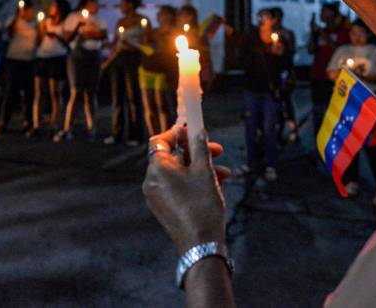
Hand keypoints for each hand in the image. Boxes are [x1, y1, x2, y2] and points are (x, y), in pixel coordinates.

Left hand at [143, 127, 230, 253]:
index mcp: (157, 169)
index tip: (193, 132)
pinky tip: (216, 185)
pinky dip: (193, 182)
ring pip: (178, 173)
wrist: (200, 244)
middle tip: (217, 151)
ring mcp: (156, 196)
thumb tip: (198, 132)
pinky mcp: (164, 208)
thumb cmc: (201, 205)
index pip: (160, 141)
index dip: (177, 133)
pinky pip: (177, 187)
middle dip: (196, 153)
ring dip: (200, 169)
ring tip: (224, 173)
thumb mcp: (205, 171)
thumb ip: (200, 148)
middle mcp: (151, 181)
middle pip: (172, 157)